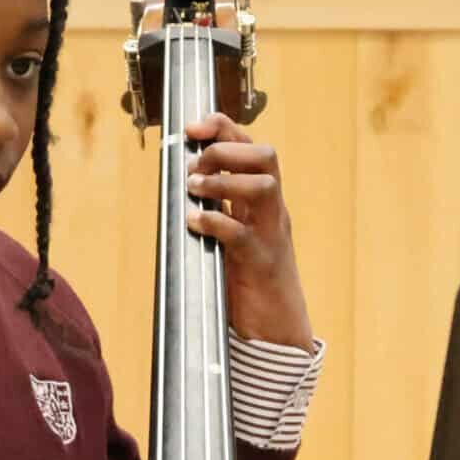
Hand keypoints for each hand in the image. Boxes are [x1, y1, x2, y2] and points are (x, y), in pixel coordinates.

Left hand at [184, 111, 315, 349]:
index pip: (252, 147)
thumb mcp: (234, 235)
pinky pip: (242, 234)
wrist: (277, 332)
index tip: (193, 128)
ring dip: (224, 181)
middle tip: (195, 166)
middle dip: (227, 150)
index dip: (224, 128)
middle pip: (265, 156)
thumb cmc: (250, 284)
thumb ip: (219, 208)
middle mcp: (273, 212)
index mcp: (264, 202)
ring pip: (264, 186)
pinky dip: (216, 221)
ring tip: (194, 188)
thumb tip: (182, 185)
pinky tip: (194, 222)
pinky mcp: (261, 264)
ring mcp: (271, 236)